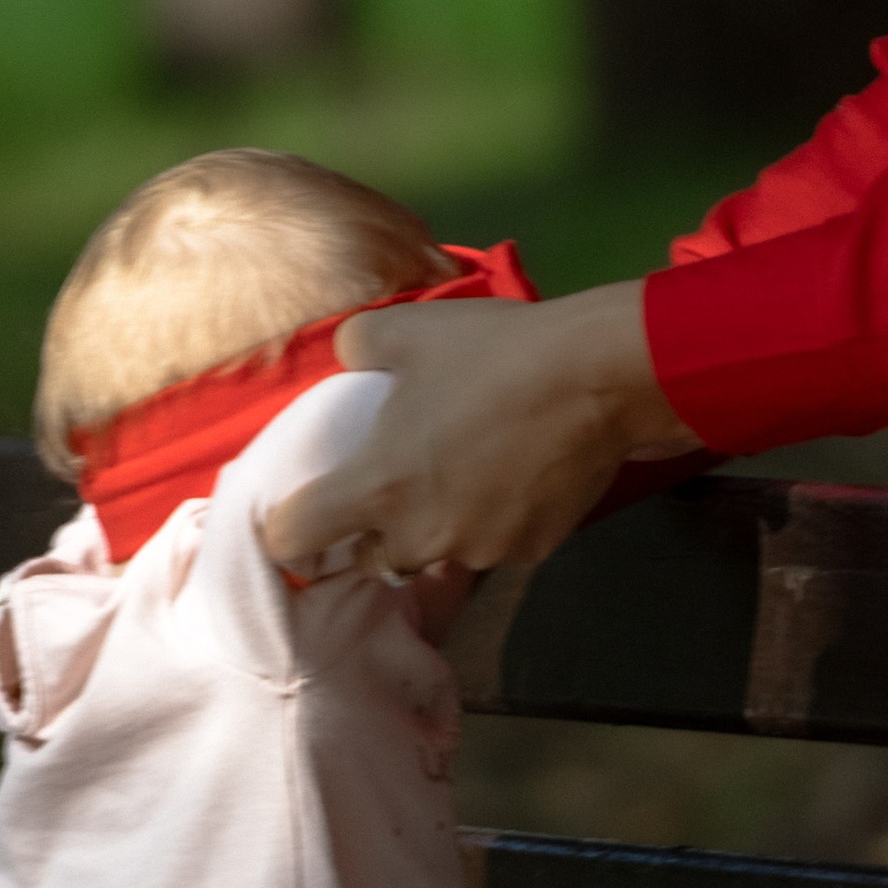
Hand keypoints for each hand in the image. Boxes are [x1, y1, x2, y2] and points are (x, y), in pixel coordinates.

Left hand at [259, 281, 698, 579]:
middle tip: (403, 477)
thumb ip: (354, 348)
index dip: (290, 525)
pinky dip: (500, 520)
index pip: (292, 540)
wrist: (597, 374)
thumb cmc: (492, 352)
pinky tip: (520, 474)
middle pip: (372, 557)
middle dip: (378, 528)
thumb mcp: (404, 330)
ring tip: (473, 468)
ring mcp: (482, 550)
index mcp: (376, 488)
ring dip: (444, 524)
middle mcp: (422, 535)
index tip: (307, 506)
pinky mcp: (534, 551)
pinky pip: (498, 544)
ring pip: (441, 551)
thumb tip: (349, 360)